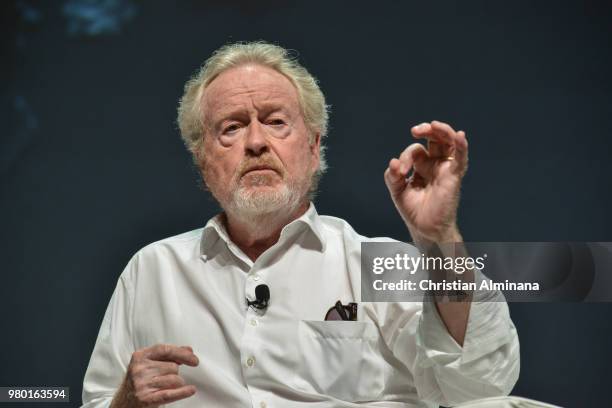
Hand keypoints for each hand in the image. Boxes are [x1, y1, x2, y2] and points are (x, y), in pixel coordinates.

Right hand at [111, 344, 198, 407]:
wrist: (124, 401)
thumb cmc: (139, 380)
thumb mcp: (149, 363)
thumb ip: (168, 355)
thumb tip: (188, 350)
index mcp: (140, 356)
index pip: (165, 349)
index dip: (182, 353)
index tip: (194, 359)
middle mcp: (139, 369)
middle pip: (172, 366)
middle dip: (174, 373)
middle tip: (164, 378)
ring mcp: (142, 384)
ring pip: (174, 379)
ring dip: (176, 384)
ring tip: (165, 386)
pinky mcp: (146, 398)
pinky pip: (170, 393)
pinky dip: (183, 392)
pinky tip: (191, 390)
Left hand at [384, 120, 467, 243]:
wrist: (425, 229)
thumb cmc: (414, 210)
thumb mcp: (397, 190)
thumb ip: (392, 176)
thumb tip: (393, 162)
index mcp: (422, 166)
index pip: (415, 151)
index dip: (406, 157)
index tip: (400, 170)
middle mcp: (435, 164)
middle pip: (435, 139)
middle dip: (427, 130)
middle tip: (416, 129)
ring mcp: (445, 169)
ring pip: (449, 143)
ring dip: (443, 131)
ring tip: (433, 126)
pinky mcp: (453, 176)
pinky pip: (460, 158)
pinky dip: (461, 146)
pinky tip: (460, 136)